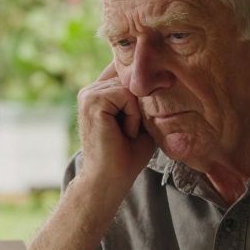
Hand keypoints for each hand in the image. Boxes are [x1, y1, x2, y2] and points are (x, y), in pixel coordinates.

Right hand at [76, 63, 157, 189]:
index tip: (157, 91)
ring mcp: (88, 94)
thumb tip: (160, 74)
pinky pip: (126, 95)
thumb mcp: (140, 119)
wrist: (110, 179)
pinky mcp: (92, 101)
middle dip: (141, 102)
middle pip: (131, 77)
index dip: (142, 81)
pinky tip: (124, 133)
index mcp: (99, 93)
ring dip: (136, 112)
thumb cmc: (126, 155)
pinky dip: (132, 116)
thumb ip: (143, 97)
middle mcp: (90, 90)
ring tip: (127, 132)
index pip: (124, 70)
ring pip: (129, 86)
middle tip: (133, 130)